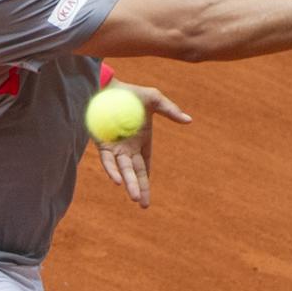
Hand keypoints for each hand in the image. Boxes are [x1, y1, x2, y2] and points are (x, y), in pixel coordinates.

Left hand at [95, 81, 191, 208]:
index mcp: (140, 141)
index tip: (146, 196)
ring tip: (135, 197)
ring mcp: (114, 147)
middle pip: (135, 173)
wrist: (106, 85)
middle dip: (140, 188)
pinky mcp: (102, 143)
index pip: (144, 165)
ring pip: (123, 170)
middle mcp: (127, 148)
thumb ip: (170, 110)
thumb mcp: (154, 99)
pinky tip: (116, 181)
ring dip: (129, 183)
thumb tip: (189, 120)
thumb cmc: (130, 92)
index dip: (145, 180)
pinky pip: (107, 160)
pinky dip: (112, 170)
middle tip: (144, 205)